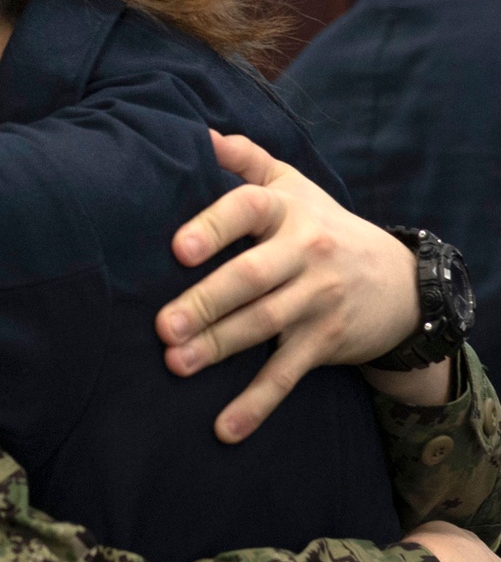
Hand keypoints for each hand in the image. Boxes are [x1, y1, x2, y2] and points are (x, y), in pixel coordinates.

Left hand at [155, 131, 420, 442]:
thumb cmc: (322, 226)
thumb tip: (197, 132)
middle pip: (249, 277)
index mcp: (288, 211)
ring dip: (218, 347)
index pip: (248, 211)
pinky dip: (257, 404)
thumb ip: (246, 158)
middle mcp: (304, 253)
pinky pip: (286, 375)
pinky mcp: (324, 342)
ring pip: (262, 326)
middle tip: (162, 325)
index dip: (213, 227)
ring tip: (176, 363)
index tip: (178, 249)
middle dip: (205, 302)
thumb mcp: (292, 186)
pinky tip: (224, 429)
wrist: (399, 281)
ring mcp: (316, 301)